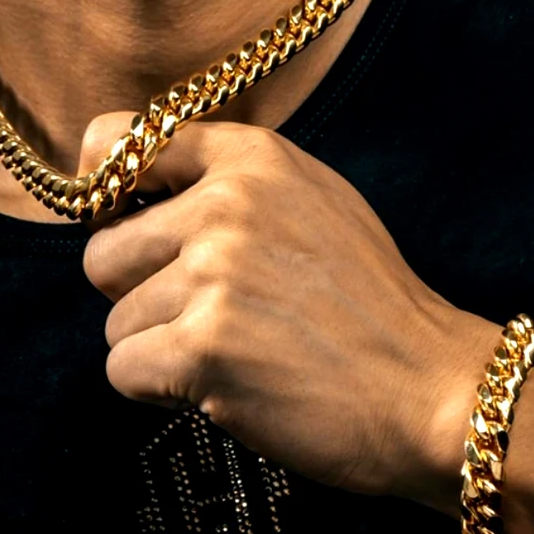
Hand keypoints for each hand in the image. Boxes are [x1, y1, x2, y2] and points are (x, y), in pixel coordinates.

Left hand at [79, 112, 498, 513]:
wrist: (431, 389)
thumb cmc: (369, 303)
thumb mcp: (313, 201)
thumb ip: (227, 181)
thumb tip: (120, 184)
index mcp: (251, 159)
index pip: (115, 144)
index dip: (104, 194)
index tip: (124, 226)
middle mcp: (225, 205)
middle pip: (102, 254)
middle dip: (140, 294)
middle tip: (206, 316)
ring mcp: (214, 276)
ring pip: (116, 321)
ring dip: (161, 348)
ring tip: (235, 353)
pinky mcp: (204, 349)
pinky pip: (123, 369)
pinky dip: (162, 389)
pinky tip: (222, 386)